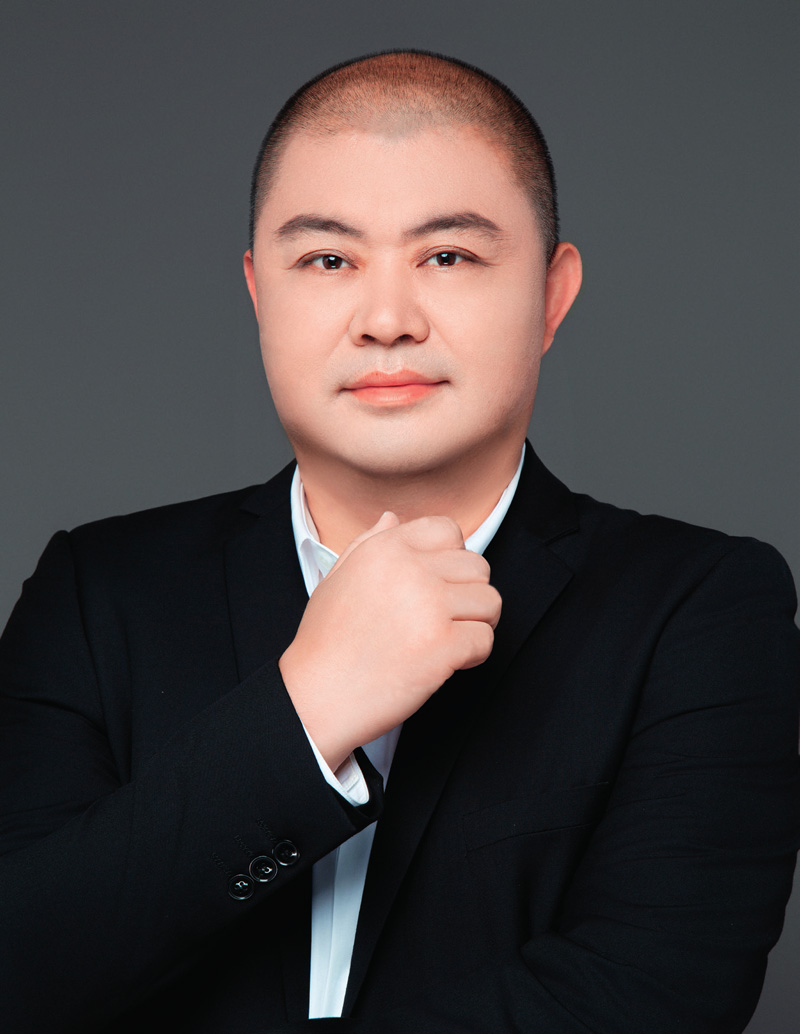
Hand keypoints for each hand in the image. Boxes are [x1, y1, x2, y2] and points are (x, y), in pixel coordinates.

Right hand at [279, 512, 501, 769]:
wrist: (317, 697)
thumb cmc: (325, 643)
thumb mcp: (337, 578)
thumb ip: (368, 543)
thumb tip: (392, 518)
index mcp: (387, 549)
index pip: (448, 530)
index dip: (450, 558)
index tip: (438, 584)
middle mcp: (412, 570)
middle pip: (478, 567)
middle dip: (469, 594)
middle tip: (447, 619)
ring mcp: (430, 607)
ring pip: (490, 602)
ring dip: (476, 623)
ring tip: (448, 640)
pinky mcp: (444, 645)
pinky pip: (485, 639)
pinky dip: (472, 656)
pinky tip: (445, 662)